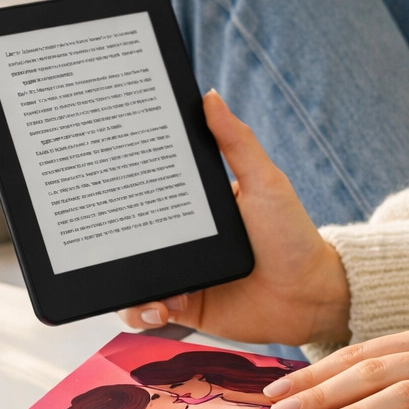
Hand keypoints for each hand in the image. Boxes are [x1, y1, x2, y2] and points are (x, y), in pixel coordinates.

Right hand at [117, 91, 350, 345]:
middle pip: (130, 234)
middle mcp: (183, 237)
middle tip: (97, 236)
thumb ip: (237, 142)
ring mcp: (181, 271)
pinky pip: (147, 310)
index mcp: (197, 205)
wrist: (310, 297)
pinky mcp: (183, 306)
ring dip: (126, 282)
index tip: (101, 175)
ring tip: (141, 285)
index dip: (122, 185)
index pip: (149, 189)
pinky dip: (142, 312)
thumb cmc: (293, 236)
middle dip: (109, 238)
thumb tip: (210, 96)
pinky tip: (158, 308)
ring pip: (131, 275)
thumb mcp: (265, 182)